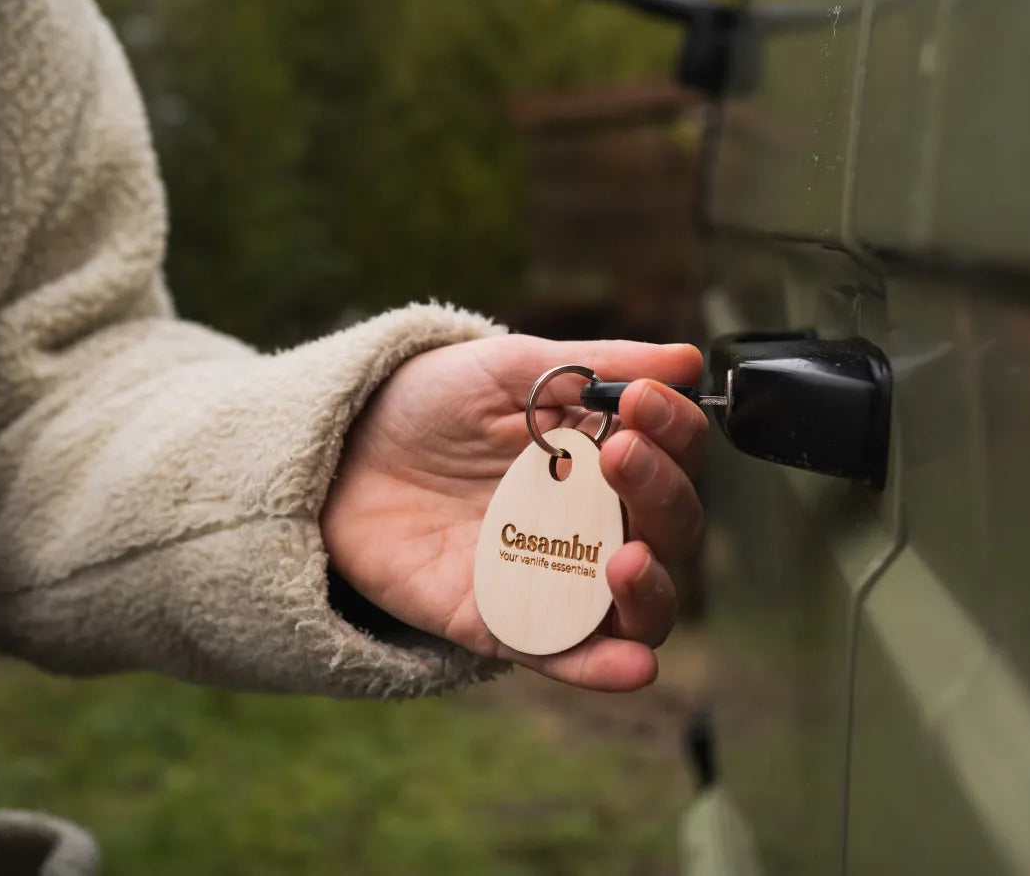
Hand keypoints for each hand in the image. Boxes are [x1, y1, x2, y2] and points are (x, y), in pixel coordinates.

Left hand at [321, 335, 706, 691]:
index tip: (643, 401)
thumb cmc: (432, 404)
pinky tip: (632, 665)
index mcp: (605, 453)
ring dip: (649, 587)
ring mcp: (554, 576)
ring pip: (639, 605)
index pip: (674, 454)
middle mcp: (594, 520)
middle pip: (670, 528)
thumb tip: (688, 360)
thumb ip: (599, 365)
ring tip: (626, 558)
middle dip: (660, 493)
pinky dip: (603, 668)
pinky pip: (566, 657)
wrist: (341, 452)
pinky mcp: (504, 625)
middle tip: (620, 454)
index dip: (674, 431)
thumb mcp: (512, 368)